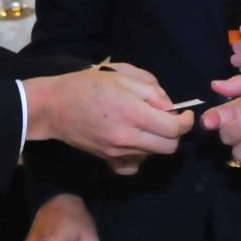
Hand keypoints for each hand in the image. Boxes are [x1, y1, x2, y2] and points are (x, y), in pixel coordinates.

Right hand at [24, 62, 191, 173]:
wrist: (54, 106)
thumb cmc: (86, 85)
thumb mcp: (121, 75)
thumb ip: (150, 90)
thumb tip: (170, 106)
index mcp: (132, 113)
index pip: (174, 128)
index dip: (186, 121)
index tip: (185, 113)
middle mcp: (127, 137)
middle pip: (169, 147)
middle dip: (175, 133)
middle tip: (167, 118)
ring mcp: (117, 152)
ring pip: (153, 154)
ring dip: (158, 141)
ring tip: (147, 124)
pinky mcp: (108, 159)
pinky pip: (134, 165)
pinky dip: (140, 156)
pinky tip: (135, 142)